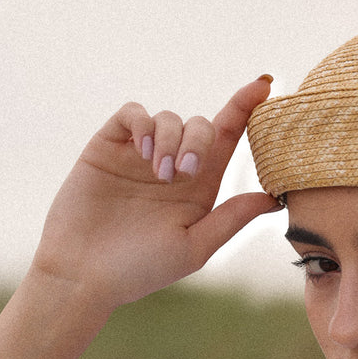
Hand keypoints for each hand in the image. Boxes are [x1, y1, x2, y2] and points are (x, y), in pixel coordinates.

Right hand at [30, 76, 279, 311]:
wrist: (83, 273)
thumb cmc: (139, 270)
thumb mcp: (193, 247)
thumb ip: (230, 218)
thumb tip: (274, 198)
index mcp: (198, 189)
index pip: (227, 140)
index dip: (244, 109)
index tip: (264, 85)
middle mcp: (172, 167)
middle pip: (201, 126)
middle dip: (199, 141)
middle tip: (184, 172)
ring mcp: (140, 155)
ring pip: (169, 118)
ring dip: (170, 139)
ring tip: (159, 175)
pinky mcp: (109, 147)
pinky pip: (133, 114)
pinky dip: (143, 125)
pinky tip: (143, 152)